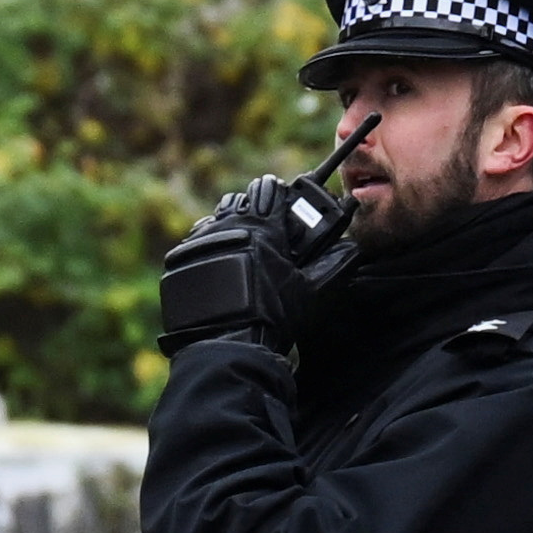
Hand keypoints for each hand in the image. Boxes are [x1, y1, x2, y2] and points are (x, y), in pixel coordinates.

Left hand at [154, 170, 353, 353]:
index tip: (281, 198)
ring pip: (214, 219)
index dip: (277, 192)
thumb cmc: (272, 317)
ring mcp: (200, 242)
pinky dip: (206, 249)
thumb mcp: (309, 291)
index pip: (269, 189)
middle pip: (239, 201)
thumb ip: (333, 265)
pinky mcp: (180, 260)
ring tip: (238, 247)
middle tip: (262, 228)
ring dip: (227, 226)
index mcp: (262, 227)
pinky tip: (215, 266)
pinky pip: (194, 243)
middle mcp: (227, 226)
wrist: (227, 343)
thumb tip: (352, 249)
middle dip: (251, 208)